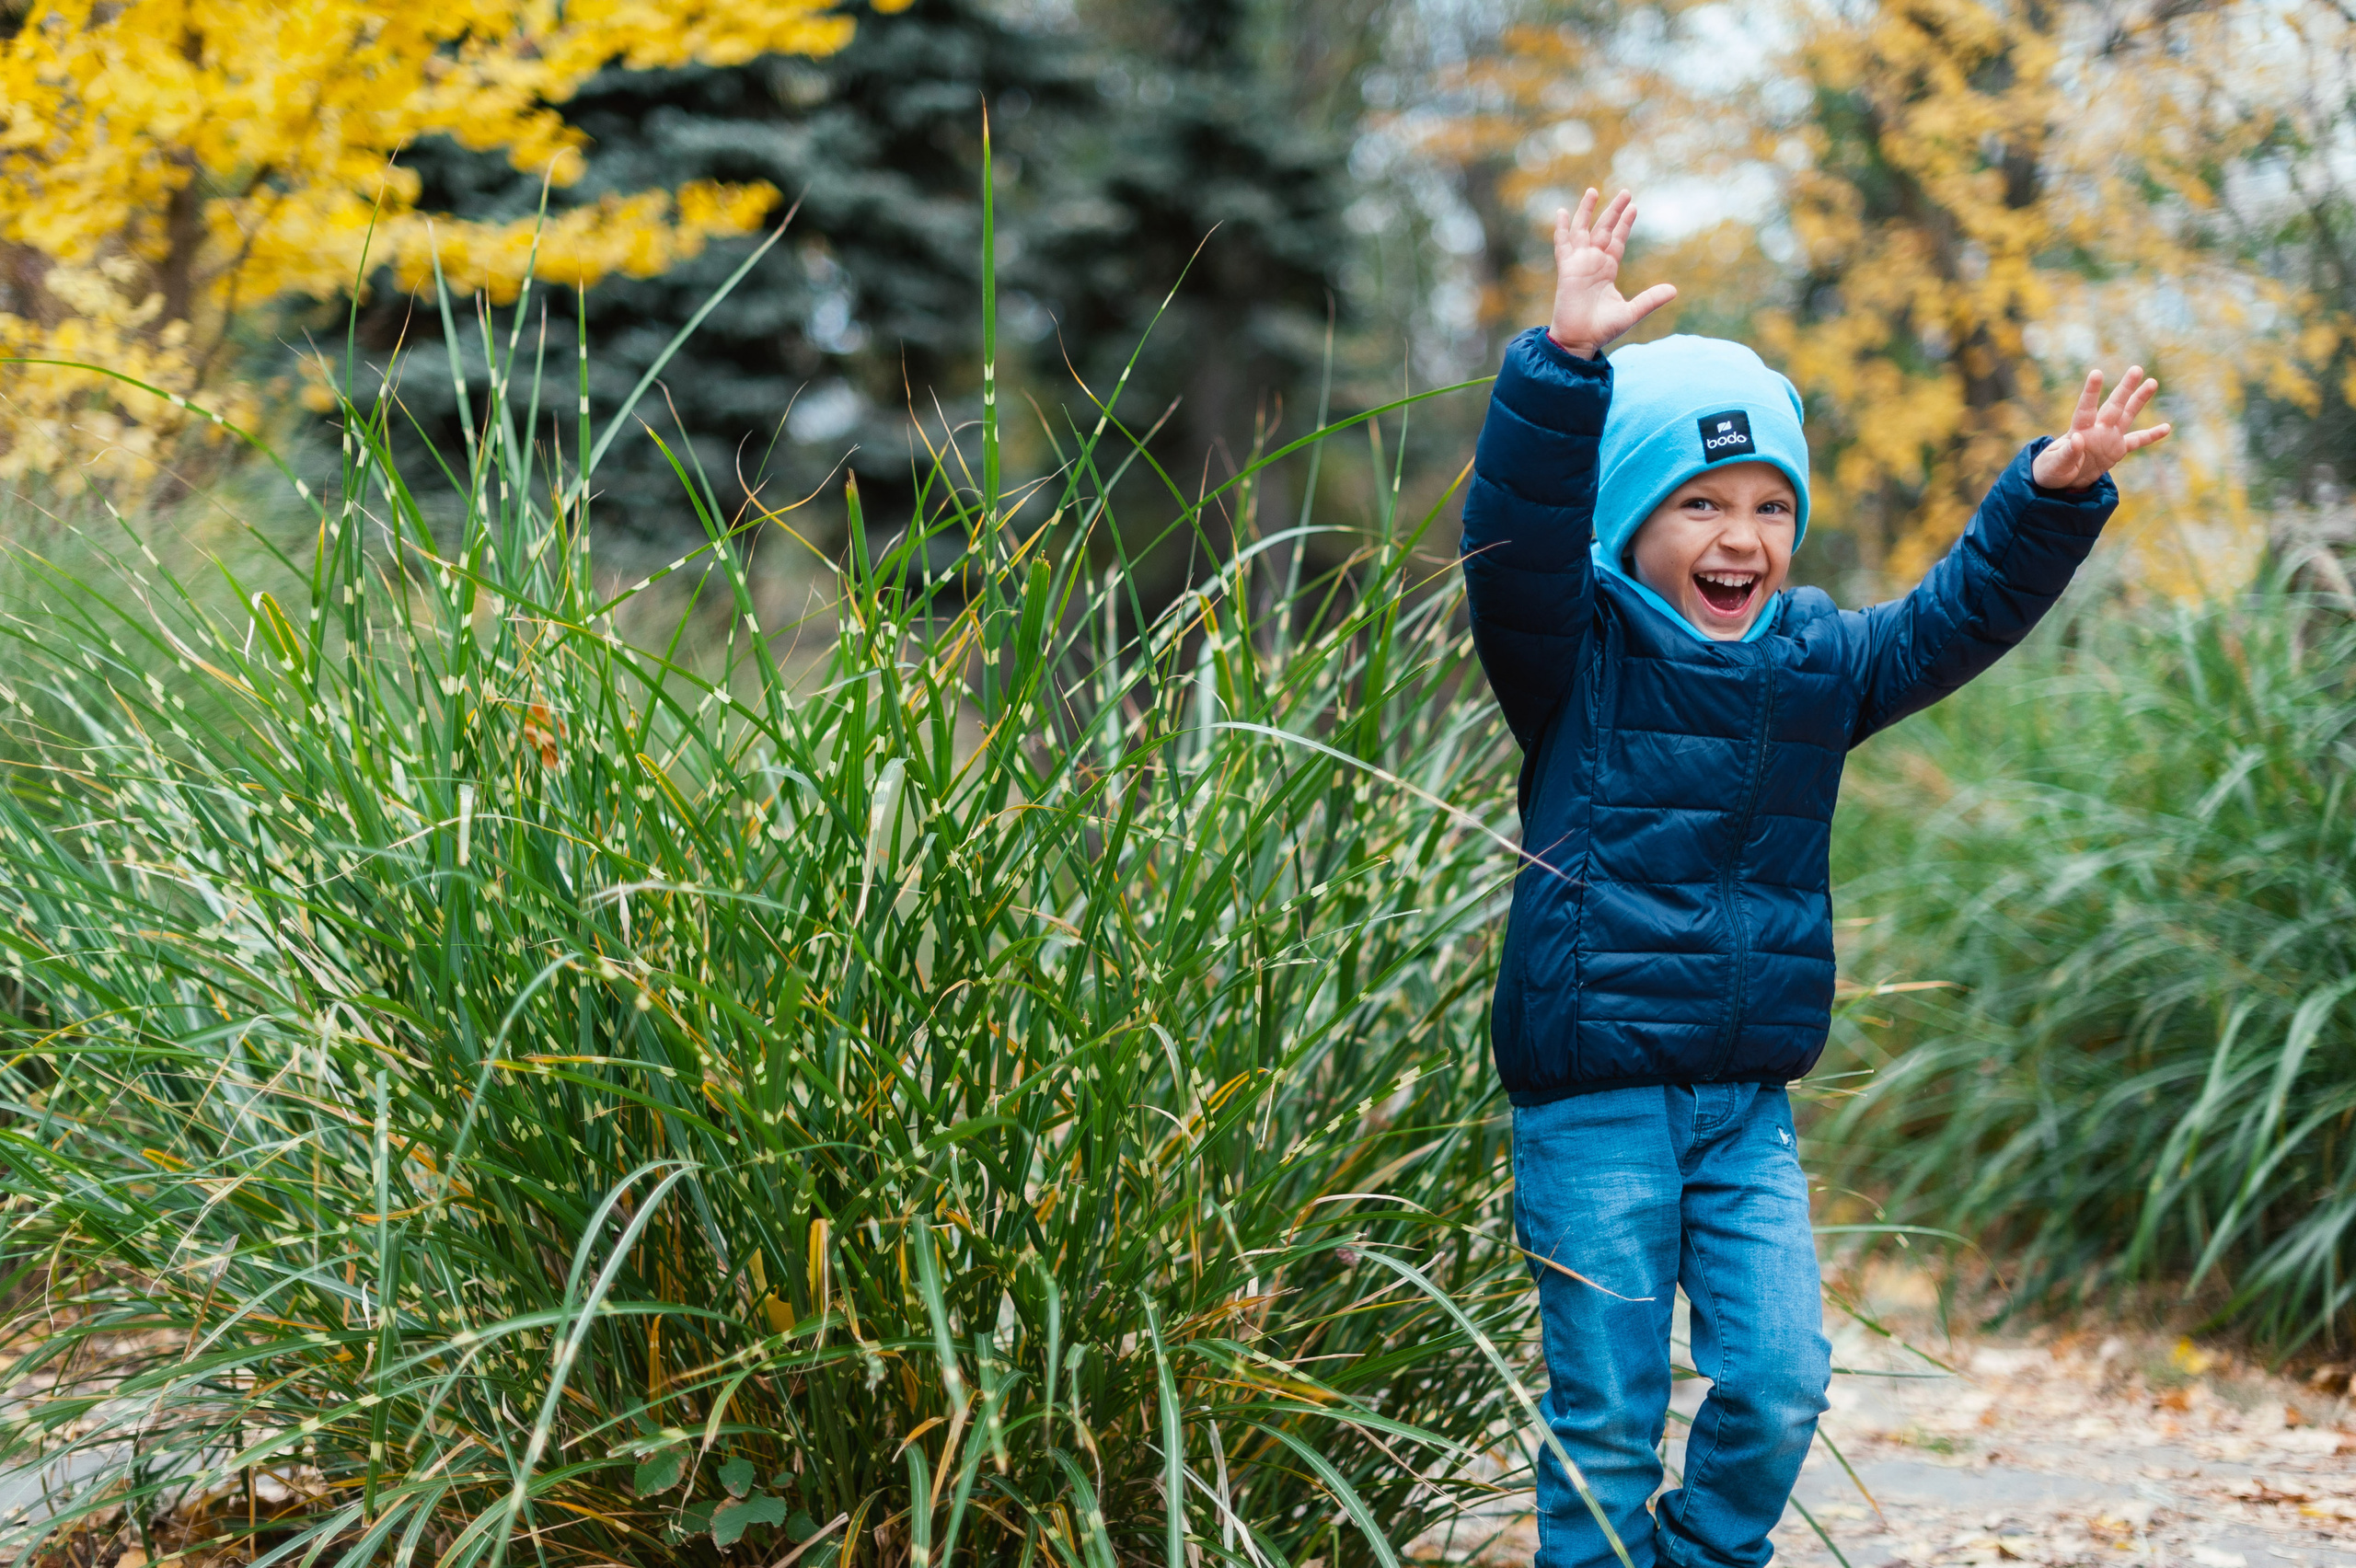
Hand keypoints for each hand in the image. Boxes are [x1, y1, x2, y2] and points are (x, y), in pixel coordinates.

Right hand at [1547, 188, 1677, 359]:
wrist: (1580, 341)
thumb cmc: (1602, 329)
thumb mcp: (1631, 312)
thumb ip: (1650, 300)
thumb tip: (1674, 290)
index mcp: (1607, 270)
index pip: (1617, 241)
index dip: (1625, 224)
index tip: (1633, 207)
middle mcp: (1593, 263)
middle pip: (1604, 229)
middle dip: (1613, 211)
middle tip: (1625, 191)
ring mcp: (1579, 264)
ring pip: (1583, 231)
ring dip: (1587, 211)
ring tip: (1593, 191)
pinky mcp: (1567, 269)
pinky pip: (1563, 244)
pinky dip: (1562, 229)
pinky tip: (1563, 212)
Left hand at [2030, 366, 2170, 489]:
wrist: (2059, 482)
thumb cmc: (2051, 470)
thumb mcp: (2054, 465)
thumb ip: (2066, 453)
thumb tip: (2078, 438)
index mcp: (2078, 430)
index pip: (2085, 408)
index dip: (2090, 392)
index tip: (2096, 373)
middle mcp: (2096, 429)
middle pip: (2113, 406)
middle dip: (2125, 389)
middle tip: (2136, 369)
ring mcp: (2108, 437)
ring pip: (2127, 416)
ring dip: (2139, 400)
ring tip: (2152, 381)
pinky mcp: (2116, 450)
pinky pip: (2137, 441)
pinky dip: (2151, 436)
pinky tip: (2167, 427)